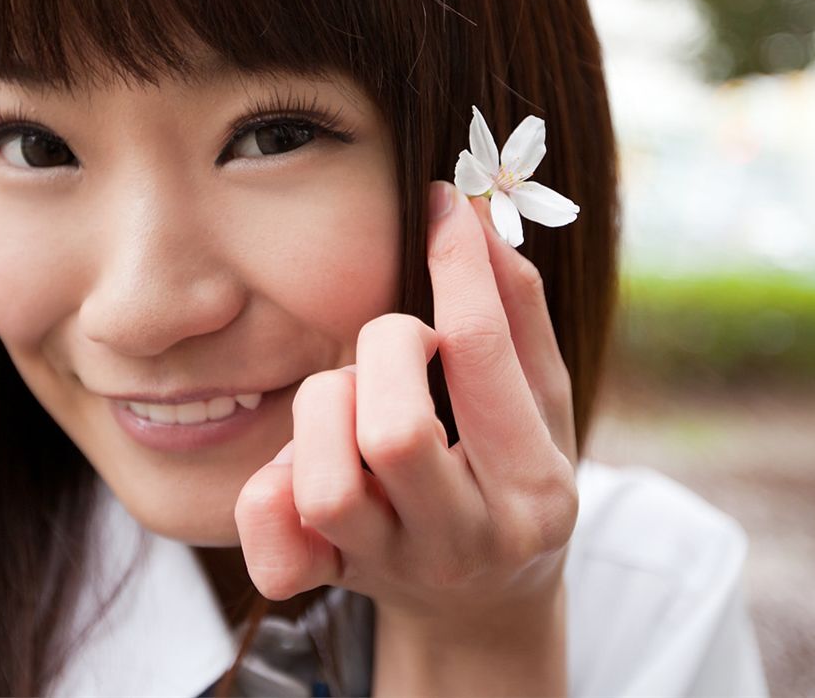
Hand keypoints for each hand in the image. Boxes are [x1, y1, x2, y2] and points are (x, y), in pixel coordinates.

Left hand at [234, 180, 578, 629]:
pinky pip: (270, 535)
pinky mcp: (330, 579)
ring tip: (355, 401)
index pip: (482, 358)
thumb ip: (518, 313)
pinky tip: (301, 458)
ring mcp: (391, 568)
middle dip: (384, 352)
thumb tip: (477, 215)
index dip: (457, 266)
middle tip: (404, 344)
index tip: (443, 205)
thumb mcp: (545, 404)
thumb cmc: (515, 478)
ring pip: (324, 484)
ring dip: (327, 410)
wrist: (484, 609)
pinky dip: (269, 485)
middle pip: (394, 432)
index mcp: (535, 491)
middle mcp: (464, 540)